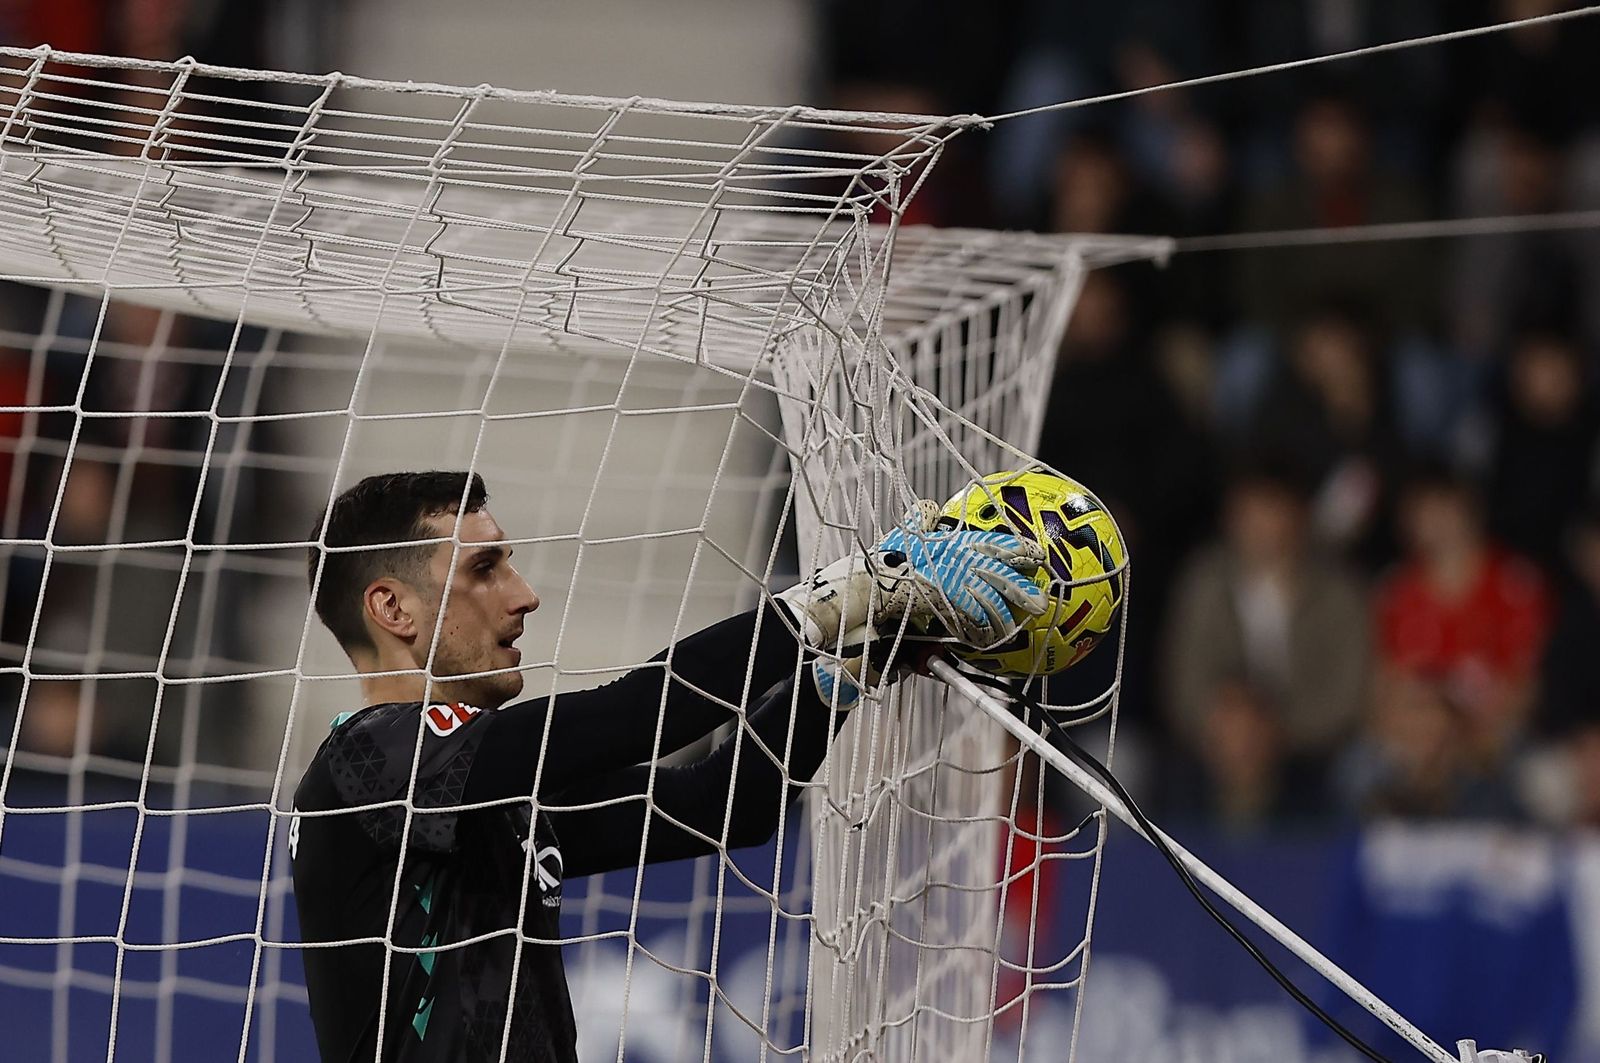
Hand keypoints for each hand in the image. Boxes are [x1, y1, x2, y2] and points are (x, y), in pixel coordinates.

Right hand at [775, 501, 1045, 655]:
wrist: (855, 593)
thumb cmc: (876, 569)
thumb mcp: (898, 539)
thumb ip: (915, 523)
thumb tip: (925, 506)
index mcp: (947, 544)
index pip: (989, 543)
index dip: (1016, 549)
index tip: (1036, 555)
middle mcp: (951, 560)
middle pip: (997, 572)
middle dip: (1021, 585)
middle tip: (1040, 599)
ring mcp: (947, 582)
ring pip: (988, 600)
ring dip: (1003, 616)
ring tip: (1014, 628)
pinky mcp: (941, 605)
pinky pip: (970, 621)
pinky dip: (980, 633)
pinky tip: (988, 641)